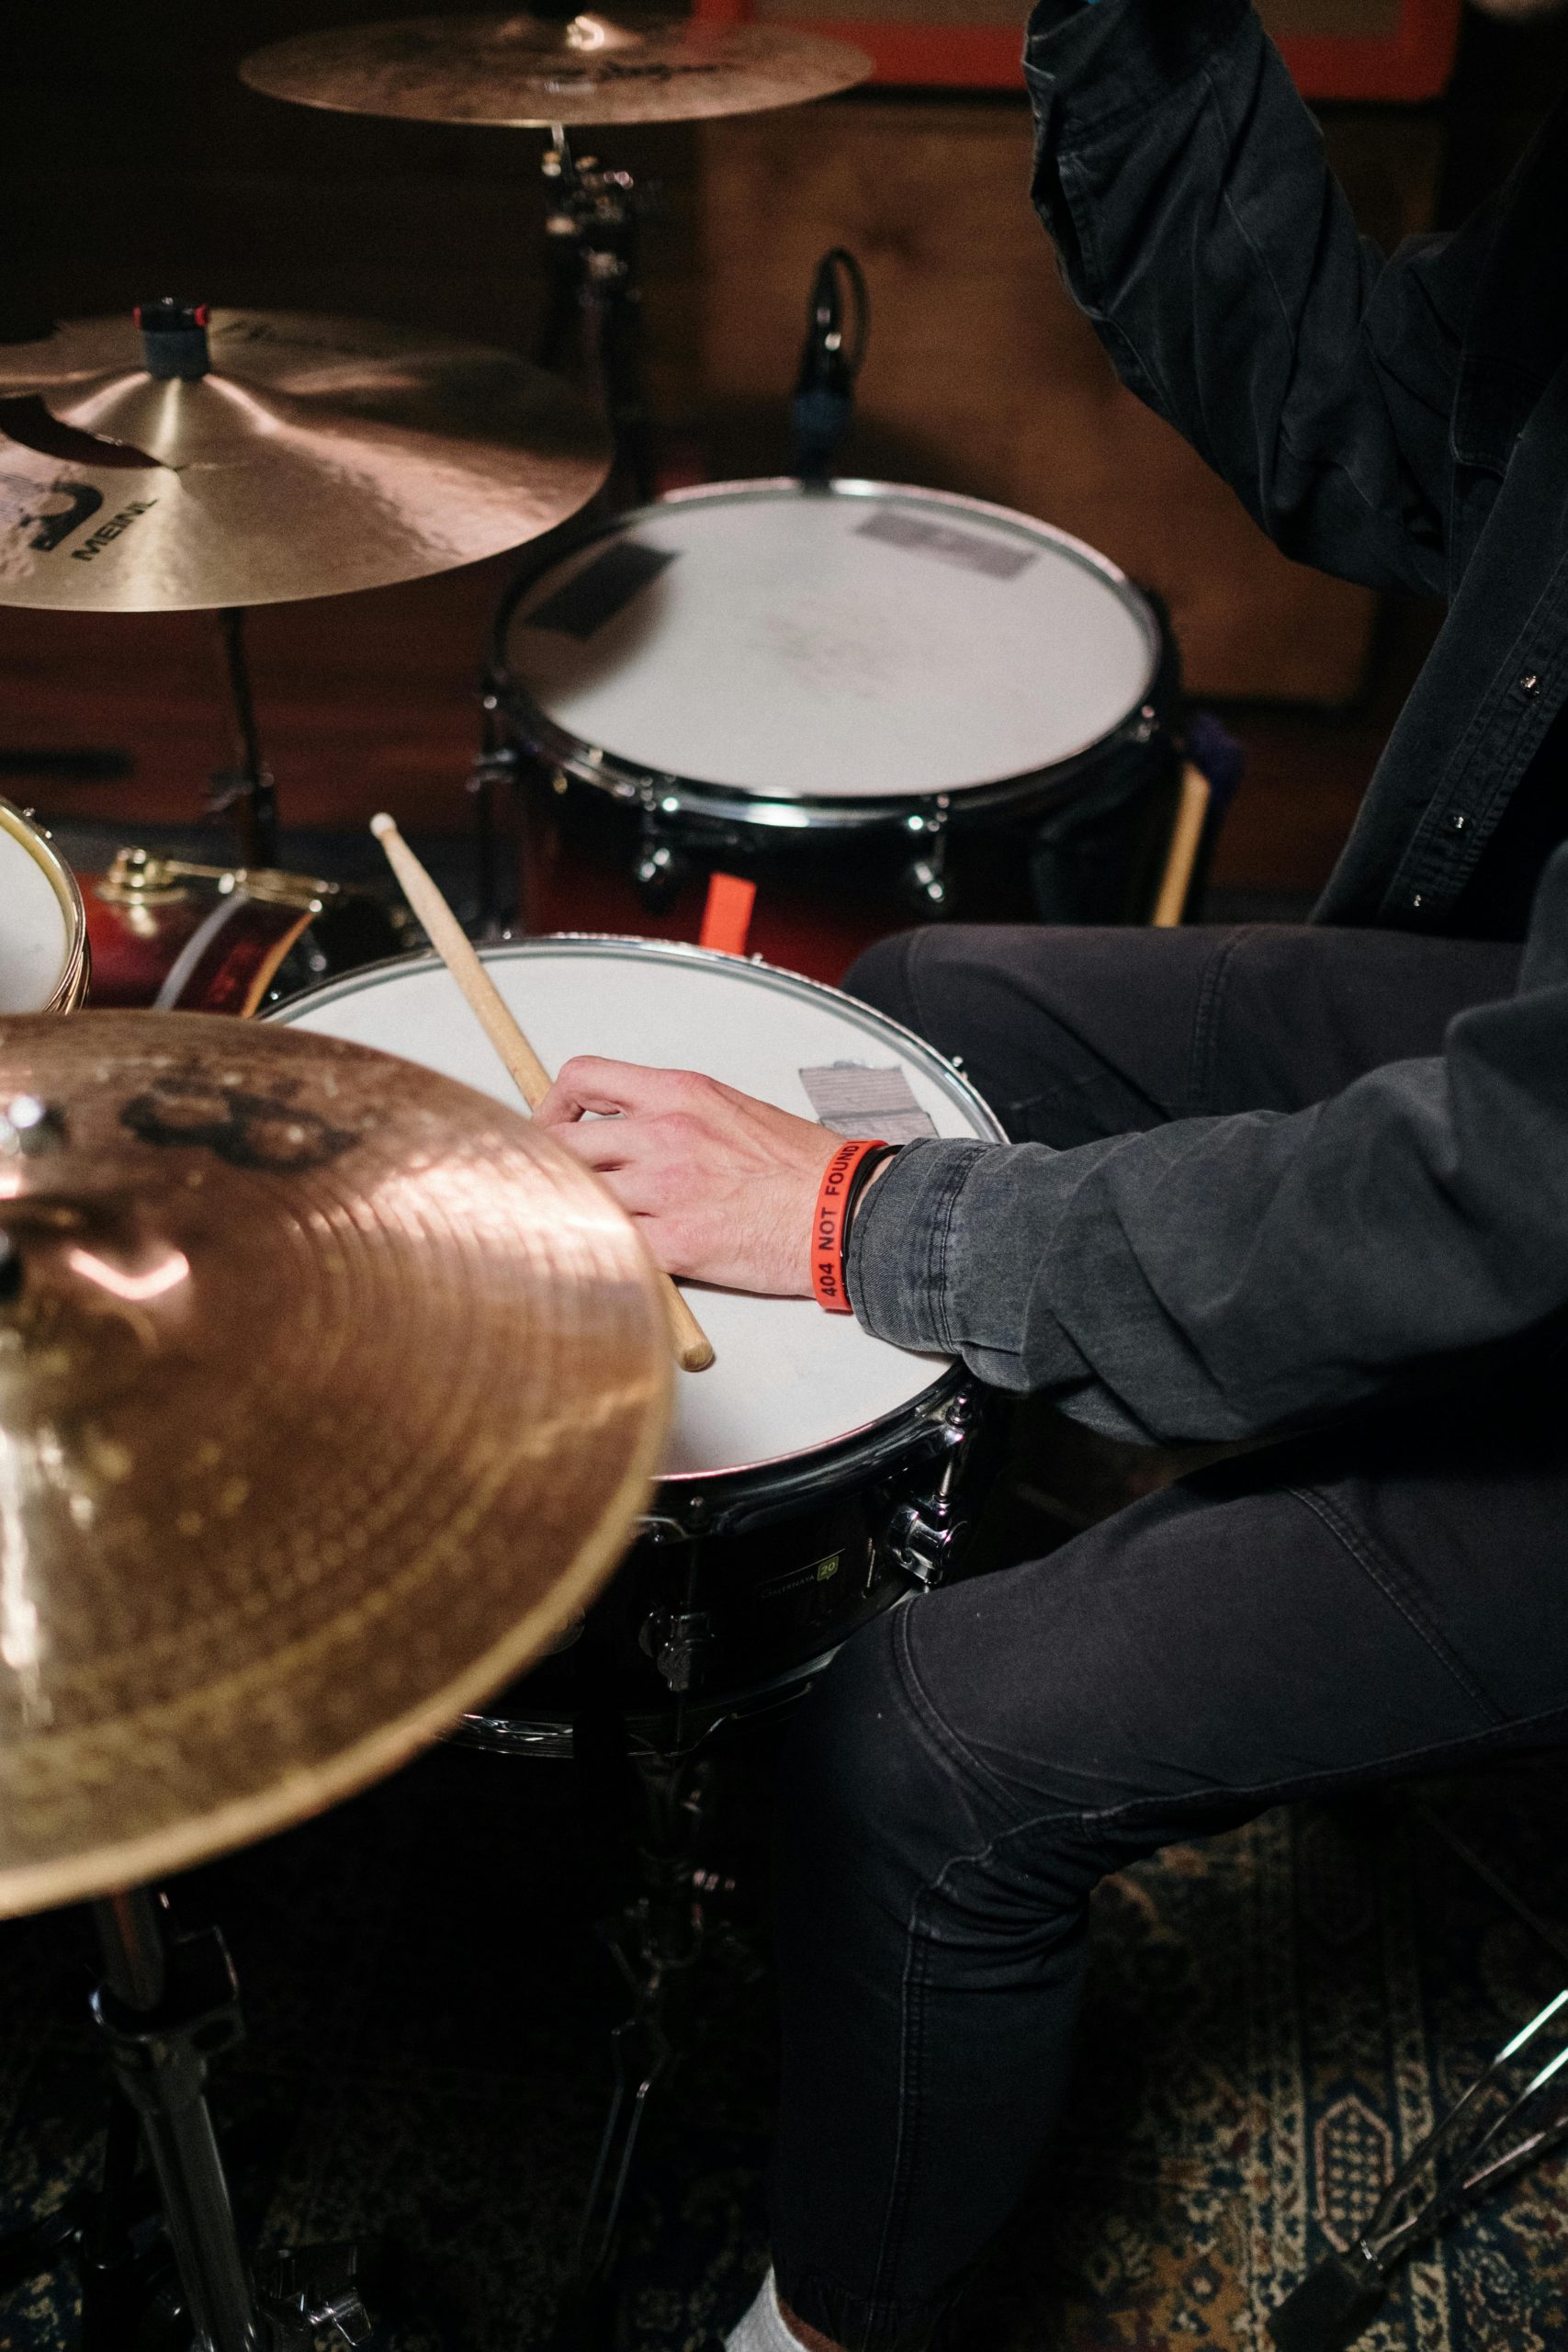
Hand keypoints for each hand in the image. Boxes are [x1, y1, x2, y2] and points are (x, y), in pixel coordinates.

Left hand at [535, 1057, 838, 1294]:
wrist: (846, 1209)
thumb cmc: (802, 1168)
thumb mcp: (731, 1110)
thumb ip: (671, 1114)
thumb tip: (624, 1130)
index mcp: (680, 1094)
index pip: (582, 1077)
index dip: (553, 1104)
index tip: (557, 1127)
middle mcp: (664, 1133)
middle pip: (562, 1142)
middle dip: (550, 1164)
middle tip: (556, 1184)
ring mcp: (667, 1188)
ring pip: (576, 1194)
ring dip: (573, 1211)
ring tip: (583, 1223)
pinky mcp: (677, 1243)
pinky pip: (610, 1242)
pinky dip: (602, 1248)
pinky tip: (611, 1253)